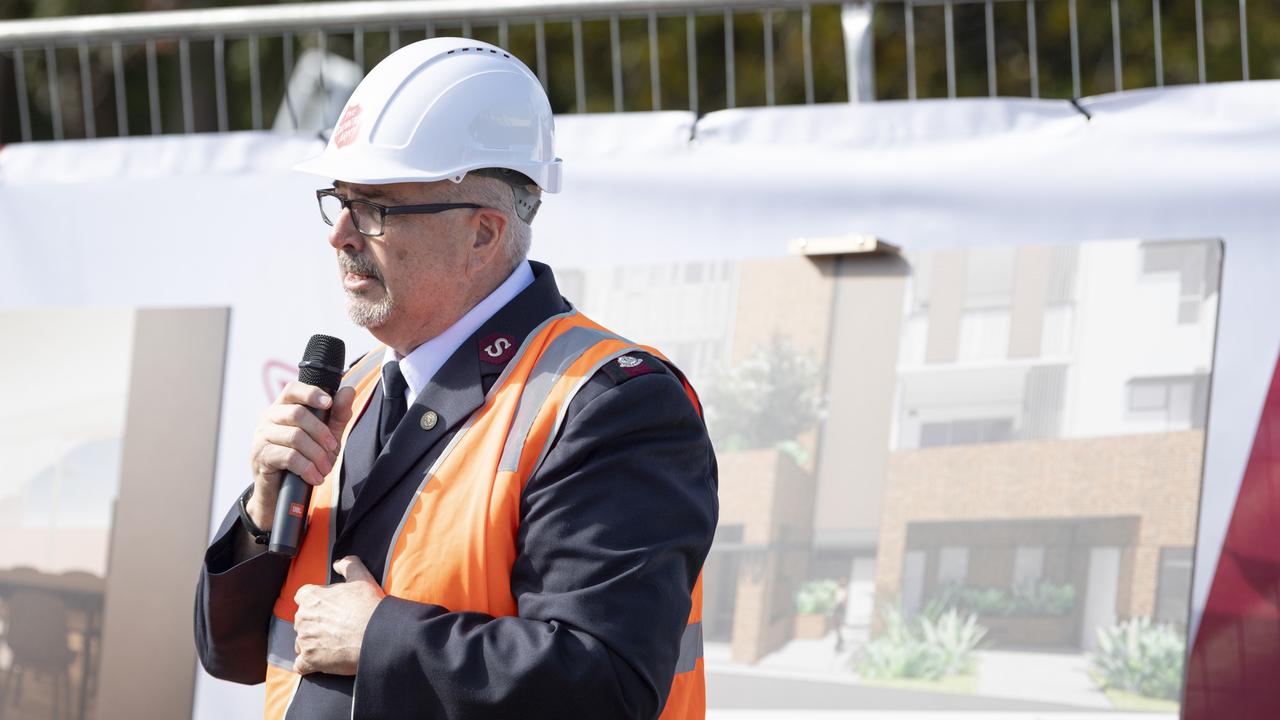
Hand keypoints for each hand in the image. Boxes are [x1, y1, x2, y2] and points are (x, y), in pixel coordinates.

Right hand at [246, 381, 355, 528]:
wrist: (281, 495)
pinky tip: (315, 477)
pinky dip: (307, 468)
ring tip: (325, 468)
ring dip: (317, 454)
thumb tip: (348, 391)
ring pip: (295, 437)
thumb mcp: (325, 437)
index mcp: (283, 408)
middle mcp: (268, 418)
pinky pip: (289, 457)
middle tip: (333, 449)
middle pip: (298, 414)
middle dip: (321, 433)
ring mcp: (261, 437)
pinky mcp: (260, 457)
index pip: (293, 389)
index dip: (311, 393)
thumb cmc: (304, 459)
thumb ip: (337, 415)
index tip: (328, 403)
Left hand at [293, 556, 384, 675]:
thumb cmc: (369, 606)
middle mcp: (302, 618)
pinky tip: (321, 662)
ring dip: (312, 644)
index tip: (329, 607)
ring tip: (333, 645)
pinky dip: (309, 665)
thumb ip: (348, 565)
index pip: (302, 596)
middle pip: (302, 621)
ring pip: (301, 642)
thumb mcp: (362, 577)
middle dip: (315, 624)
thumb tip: (338, 563)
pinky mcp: (309, 661)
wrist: (377, 636)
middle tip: (336, 627)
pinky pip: (301, 665)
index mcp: (311, 597)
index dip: (316, 601)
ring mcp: (304, 641)